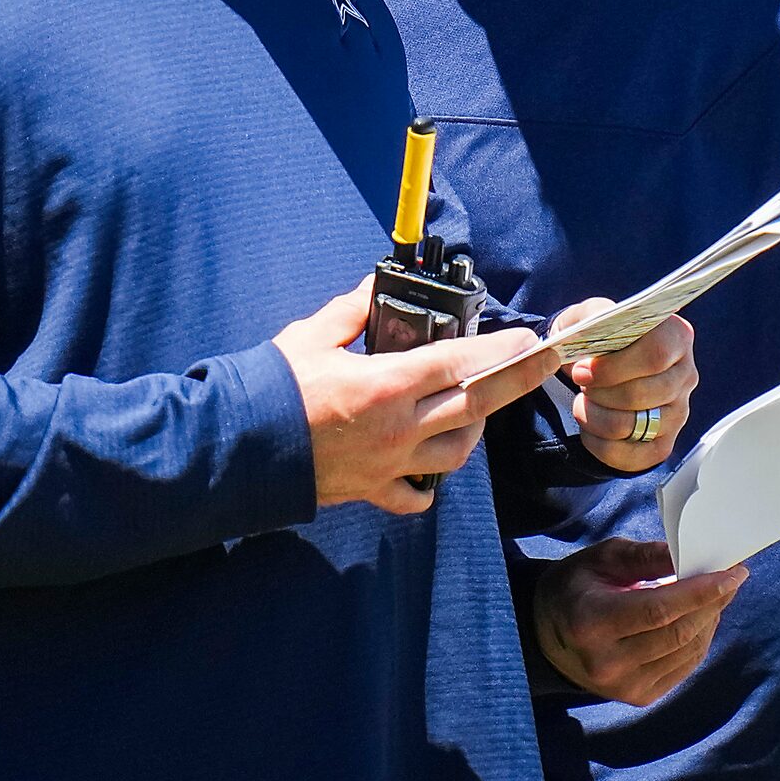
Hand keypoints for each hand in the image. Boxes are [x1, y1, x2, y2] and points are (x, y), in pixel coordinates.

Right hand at [279, 279, 559, 513]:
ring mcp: (389, 464)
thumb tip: (374, 286)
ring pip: (457, 452)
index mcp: (385, 385)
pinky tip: (429, 460)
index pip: (459, 363)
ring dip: (476, 425)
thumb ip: (350, 311)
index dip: (500, 350)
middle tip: (544, 362)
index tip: (529, 338)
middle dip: (516, 381)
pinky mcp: (372, 489)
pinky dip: (431, 479)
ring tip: (478, 404)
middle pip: (475, 405)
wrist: (235, 449)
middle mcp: (398, 429)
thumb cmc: (269, 388)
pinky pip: (418, 494)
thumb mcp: (309, 336)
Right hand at [531, 538, 745, 705]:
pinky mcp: (639, 697)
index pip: (659, 609)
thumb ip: (646, 557)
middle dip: (713, 602)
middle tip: (732, 577)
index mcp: (590, 623)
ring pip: (688, 650)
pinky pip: (685, 666)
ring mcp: (624, 686)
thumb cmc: (575, 589)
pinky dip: (699, 639)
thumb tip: (692, 556)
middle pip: (679, 631)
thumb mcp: (600, 560)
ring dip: (710, 619)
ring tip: (715, 595)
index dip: (701, 592)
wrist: (547, 637)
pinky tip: (699, 619)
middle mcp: (606, 662)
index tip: (733, 572)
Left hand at [552, 299, 697, 474]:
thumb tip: (595, 329)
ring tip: (584, 402)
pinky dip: (597, 443)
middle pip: (642, 393)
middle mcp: (685, 376)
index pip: (655, 354)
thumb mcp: (590, 316)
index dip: (614, 367)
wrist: (593, 369)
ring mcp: (678, 413)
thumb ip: (592, 316)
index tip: (582, 370)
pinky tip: (590, 426)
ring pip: (631, 425)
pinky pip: (628, 456)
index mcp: (675, 336)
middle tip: (582, 385)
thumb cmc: (596, 340)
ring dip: (594, 416)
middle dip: (600, 392)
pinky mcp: (664, 443)